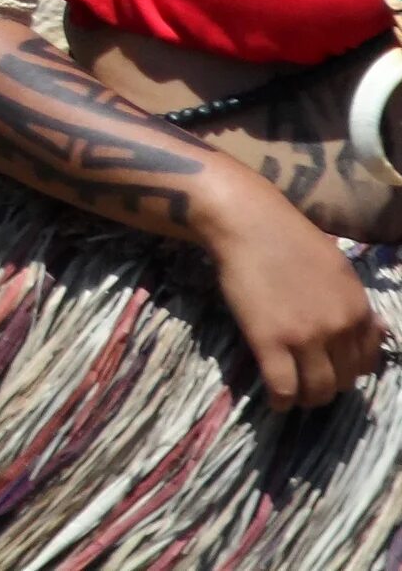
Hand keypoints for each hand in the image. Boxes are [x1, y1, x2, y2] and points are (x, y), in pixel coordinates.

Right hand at [210, 195, 383, 407]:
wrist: (248, 224)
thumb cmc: (290, 239)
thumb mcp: (339, 270)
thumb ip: (356, 304)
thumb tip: (376, 331)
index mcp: (357, 311)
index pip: (366, 363)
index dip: (348, 371)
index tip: (332, 370)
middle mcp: (338, 329)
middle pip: (342, 380)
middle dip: (327, 387)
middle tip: (310, 383)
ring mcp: (304, 337)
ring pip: (316, 390)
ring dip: (307, 399)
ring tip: (294, 395)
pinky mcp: (269, 341)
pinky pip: (283, 386)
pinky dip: (281, 401)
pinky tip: (276, 401)